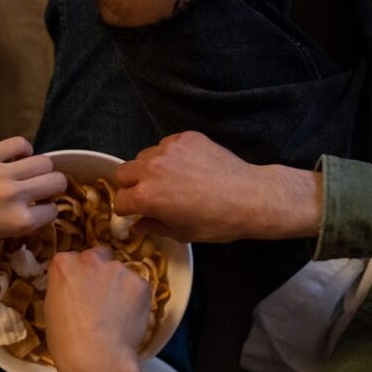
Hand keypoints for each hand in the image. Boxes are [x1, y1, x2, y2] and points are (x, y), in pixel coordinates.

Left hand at [0, 137, 66, 257]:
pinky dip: (23, 149)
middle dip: (53, 186)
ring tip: (29, 172)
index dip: (47, 210)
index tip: (40, 208)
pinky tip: (16, 157)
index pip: (52, 212)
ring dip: (41, 168)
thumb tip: (36, 207)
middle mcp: (16, 196)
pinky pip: (19, 143)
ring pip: (43, 161)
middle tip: (42, 188)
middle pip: (57, 181)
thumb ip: (20, 222)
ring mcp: (2, 173)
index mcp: (19, 222)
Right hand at [44, 247, 150, 371]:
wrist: (96, 358)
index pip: (73, 260)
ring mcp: (118, 269)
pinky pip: (138, 287)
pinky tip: (128, 318)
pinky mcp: (140, 283)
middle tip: (100, 298)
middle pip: (99, 257)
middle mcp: (91, 259)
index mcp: (63, 263)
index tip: (80, 292)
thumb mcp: (51, 308)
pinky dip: (135, 299)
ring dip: (119, 286)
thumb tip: (76, 290)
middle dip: (100, 272)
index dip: (78, 277)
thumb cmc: (66, 341)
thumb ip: (65, 288)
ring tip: (116, 314)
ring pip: (121, 273)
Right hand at [113, 131, 320, 242]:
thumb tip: (138, 224)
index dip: (127, 209)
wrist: (251, 197)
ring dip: (150, 168)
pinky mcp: (186, 137)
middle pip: (123, 172)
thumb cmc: (217, 222)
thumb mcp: (181, 233)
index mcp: (146, 196)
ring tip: (171, 178)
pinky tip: (188, 167)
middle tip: (149, 193)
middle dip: (131, 185)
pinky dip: (170, 156)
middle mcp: (151, 169)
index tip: (135, 212)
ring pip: (144, 156)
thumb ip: (153, 226)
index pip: (120, 200)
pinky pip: (166, 145)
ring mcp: (169, 149)